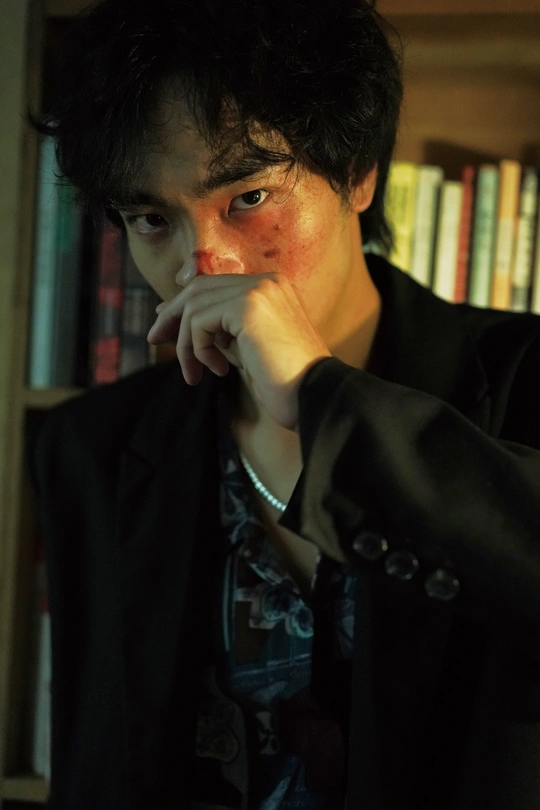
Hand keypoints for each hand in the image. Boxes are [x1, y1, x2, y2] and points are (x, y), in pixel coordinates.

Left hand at [147, 273, 330, 429]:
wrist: (314, 397)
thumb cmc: (285, 382)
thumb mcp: (246, 349)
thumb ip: (219, 330)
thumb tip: (174, 318)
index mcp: (271, 287)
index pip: (213, 284)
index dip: (183, 303)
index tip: (163, 325)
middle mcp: (266, 281)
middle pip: (198, 288)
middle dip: (172, 315)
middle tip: (155, 340)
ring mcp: (258, 291)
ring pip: (194, 306)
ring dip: (186, 344)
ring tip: (196, 373)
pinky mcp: (248, 307)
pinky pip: (199, 322)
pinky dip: (197, 349)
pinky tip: (216, 371)